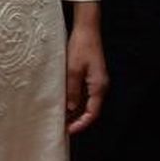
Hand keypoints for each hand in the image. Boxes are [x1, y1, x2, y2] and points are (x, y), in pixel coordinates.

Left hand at [65, 3, 107, 134]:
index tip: (67, 131)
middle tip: (61, 127)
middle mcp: (99, 86)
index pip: (91, 113)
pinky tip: (63, 102)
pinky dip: (74, 100)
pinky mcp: (91, 76)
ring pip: (86, 103)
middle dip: (76, 120)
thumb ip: (72, 91)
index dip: (80, 124)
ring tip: (60, 118)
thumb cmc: (81, 47)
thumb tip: (70, 109)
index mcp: (98, 87)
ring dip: (74, 111)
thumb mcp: (73, 70)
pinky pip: (84, 94)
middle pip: (89, 110)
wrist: (87, 29)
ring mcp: (96, 81)